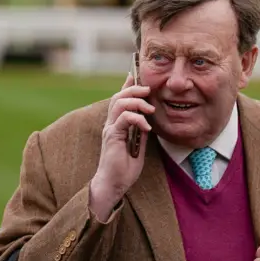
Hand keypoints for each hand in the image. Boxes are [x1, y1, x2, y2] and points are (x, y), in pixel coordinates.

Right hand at [89, 73, 154, 221]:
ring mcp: (109, 129)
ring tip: (150, 109)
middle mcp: (110, 124)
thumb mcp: (137, 147)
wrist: (113, 185)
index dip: (126, 86)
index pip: (119, 100)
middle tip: (148, 89)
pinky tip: (146, 126)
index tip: (135, 75)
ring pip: (119, 103)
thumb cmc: (123, 170)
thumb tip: (147, 121)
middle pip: (118, 96)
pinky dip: (137, 118)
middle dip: (134, 89)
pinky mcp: (111, 136)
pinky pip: (124, 119)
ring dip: (137, 102)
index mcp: (115, 125)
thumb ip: (140, 133)